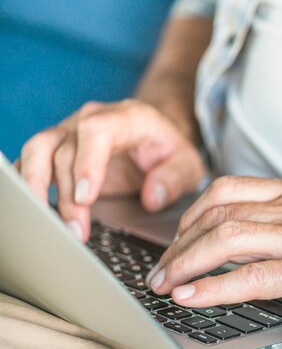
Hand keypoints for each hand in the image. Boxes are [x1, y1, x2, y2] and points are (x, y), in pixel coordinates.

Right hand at [18, 99, 204, 240]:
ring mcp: (70, 131)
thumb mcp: (188, 164)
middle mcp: (91, 119)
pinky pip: (30, 161)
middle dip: (67, 195)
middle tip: (76, 230)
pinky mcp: (55, 147)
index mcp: (127, 117)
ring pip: (37, 151)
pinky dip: (27, 185)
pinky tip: (34, 212)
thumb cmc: (169, 151)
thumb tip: (152, 197)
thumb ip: (175, 178)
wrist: (154, 137)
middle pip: (64, 150)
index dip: (86, 163)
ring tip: (51, 226)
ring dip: (37, 190)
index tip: (85, 198)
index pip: (97, 130)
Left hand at [148, 176, 281, 342]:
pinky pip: (252, 276)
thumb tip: (244, 252)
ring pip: (227, 238)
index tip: (177, 241)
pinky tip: (192, 297)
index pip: (228, 190)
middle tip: (161, 270)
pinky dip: (214, 287)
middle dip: (179, 244)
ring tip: (165, 284)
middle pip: (218, 213)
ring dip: (186, 263)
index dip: (192, 214)